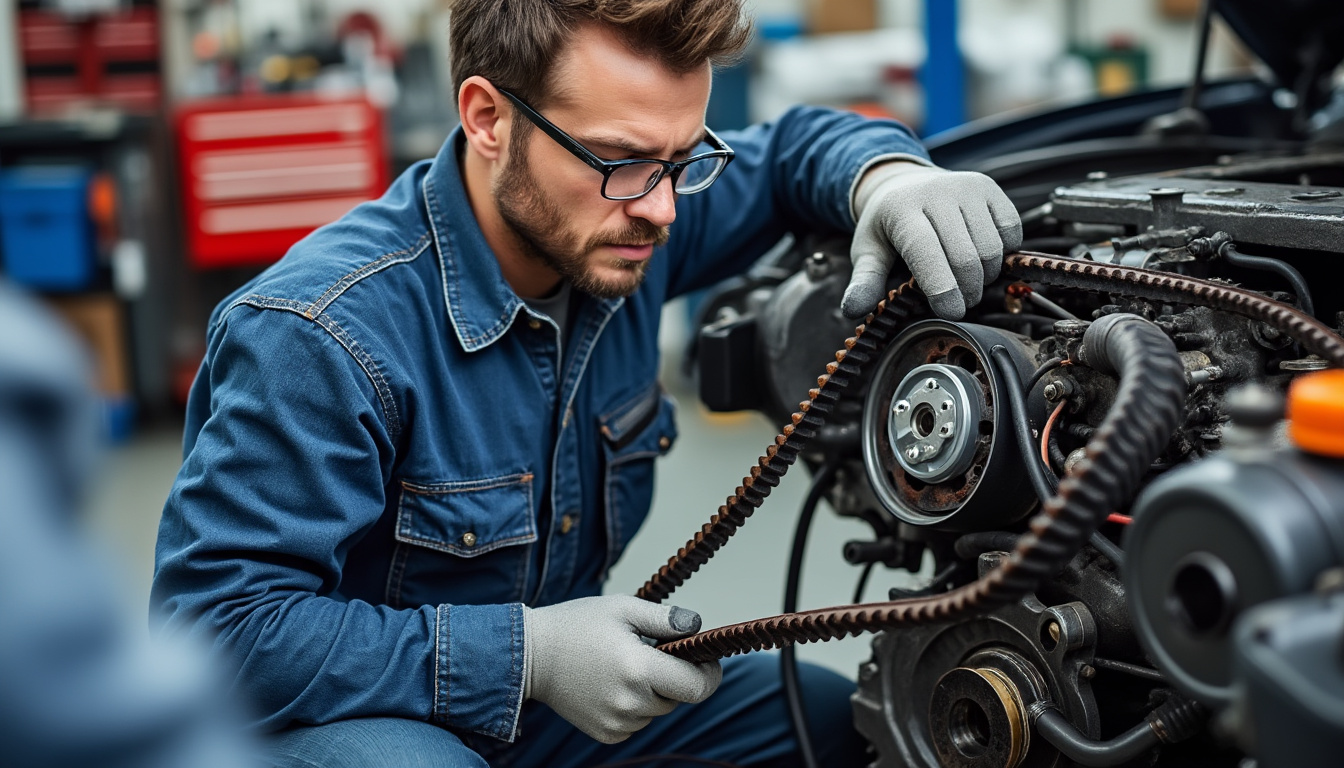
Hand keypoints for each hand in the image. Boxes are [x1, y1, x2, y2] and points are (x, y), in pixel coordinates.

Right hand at [523, 595, 721, 743]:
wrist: (531, 656)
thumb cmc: (576, 626)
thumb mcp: (623, 608)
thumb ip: (665, 618)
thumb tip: (697, 626)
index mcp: (638, 668)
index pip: (697, 686)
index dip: (709, 674)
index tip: (706, 661)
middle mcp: (630, 702)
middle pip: (678, 697)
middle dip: (675, 676)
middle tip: (650, 652)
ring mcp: (617, 722)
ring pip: (658, 710)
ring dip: (653, 691)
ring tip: (624, 666)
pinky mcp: (607, 733)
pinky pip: (639, 722)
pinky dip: (635, 706)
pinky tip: (612, 685)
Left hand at [842, 162, 1021, 320]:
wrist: (904, 182)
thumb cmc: (887, 224)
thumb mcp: (867, 250)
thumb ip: (864, 280)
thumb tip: (852, 309)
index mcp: (903, 209)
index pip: (928, 253)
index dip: (942, 288)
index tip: (950, 312)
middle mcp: (938, 193)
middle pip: (966, 257)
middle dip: (966, 291)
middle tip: (957, 303)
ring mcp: (967, 188)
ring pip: (991, 248)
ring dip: (985, 277)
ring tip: (967, 282)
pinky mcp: (990, 188)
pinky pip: (1011, 231)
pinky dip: (1003, 253)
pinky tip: (982, 258)